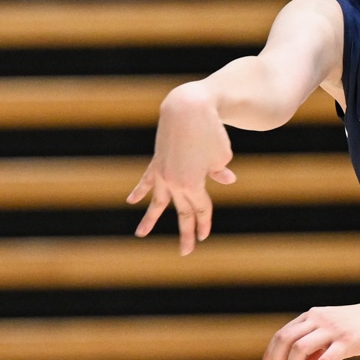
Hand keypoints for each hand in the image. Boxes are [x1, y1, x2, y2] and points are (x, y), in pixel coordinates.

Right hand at [127, 83, 236, 254]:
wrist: (188, 107)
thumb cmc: (211, 131)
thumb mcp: (221, 155)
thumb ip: (219, 171)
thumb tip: (227, 180)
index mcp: (193, 185)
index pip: (200, 209)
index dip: (204, 224)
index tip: (203, 237)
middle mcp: (175, 182)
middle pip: (182, 211)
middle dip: (185, 231)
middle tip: (186, 252)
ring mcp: (163, 172)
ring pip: (158, 201)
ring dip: (150, 218)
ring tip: (140, 234)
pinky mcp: (157, 161)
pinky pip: (147, 180)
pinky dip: (140, 191)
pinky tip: (131, 201)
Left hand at [261, 301, 359, 359]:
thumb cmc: (357, 326)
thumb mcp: (331, 332)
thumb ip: (315, 347)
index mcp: (312, 316)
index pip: (281, 334)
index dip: (270, 353)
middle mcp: (318, 320)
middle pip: (286, 340)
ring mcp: (332, 330)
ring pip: (300, 349)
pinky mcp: (347, 342)